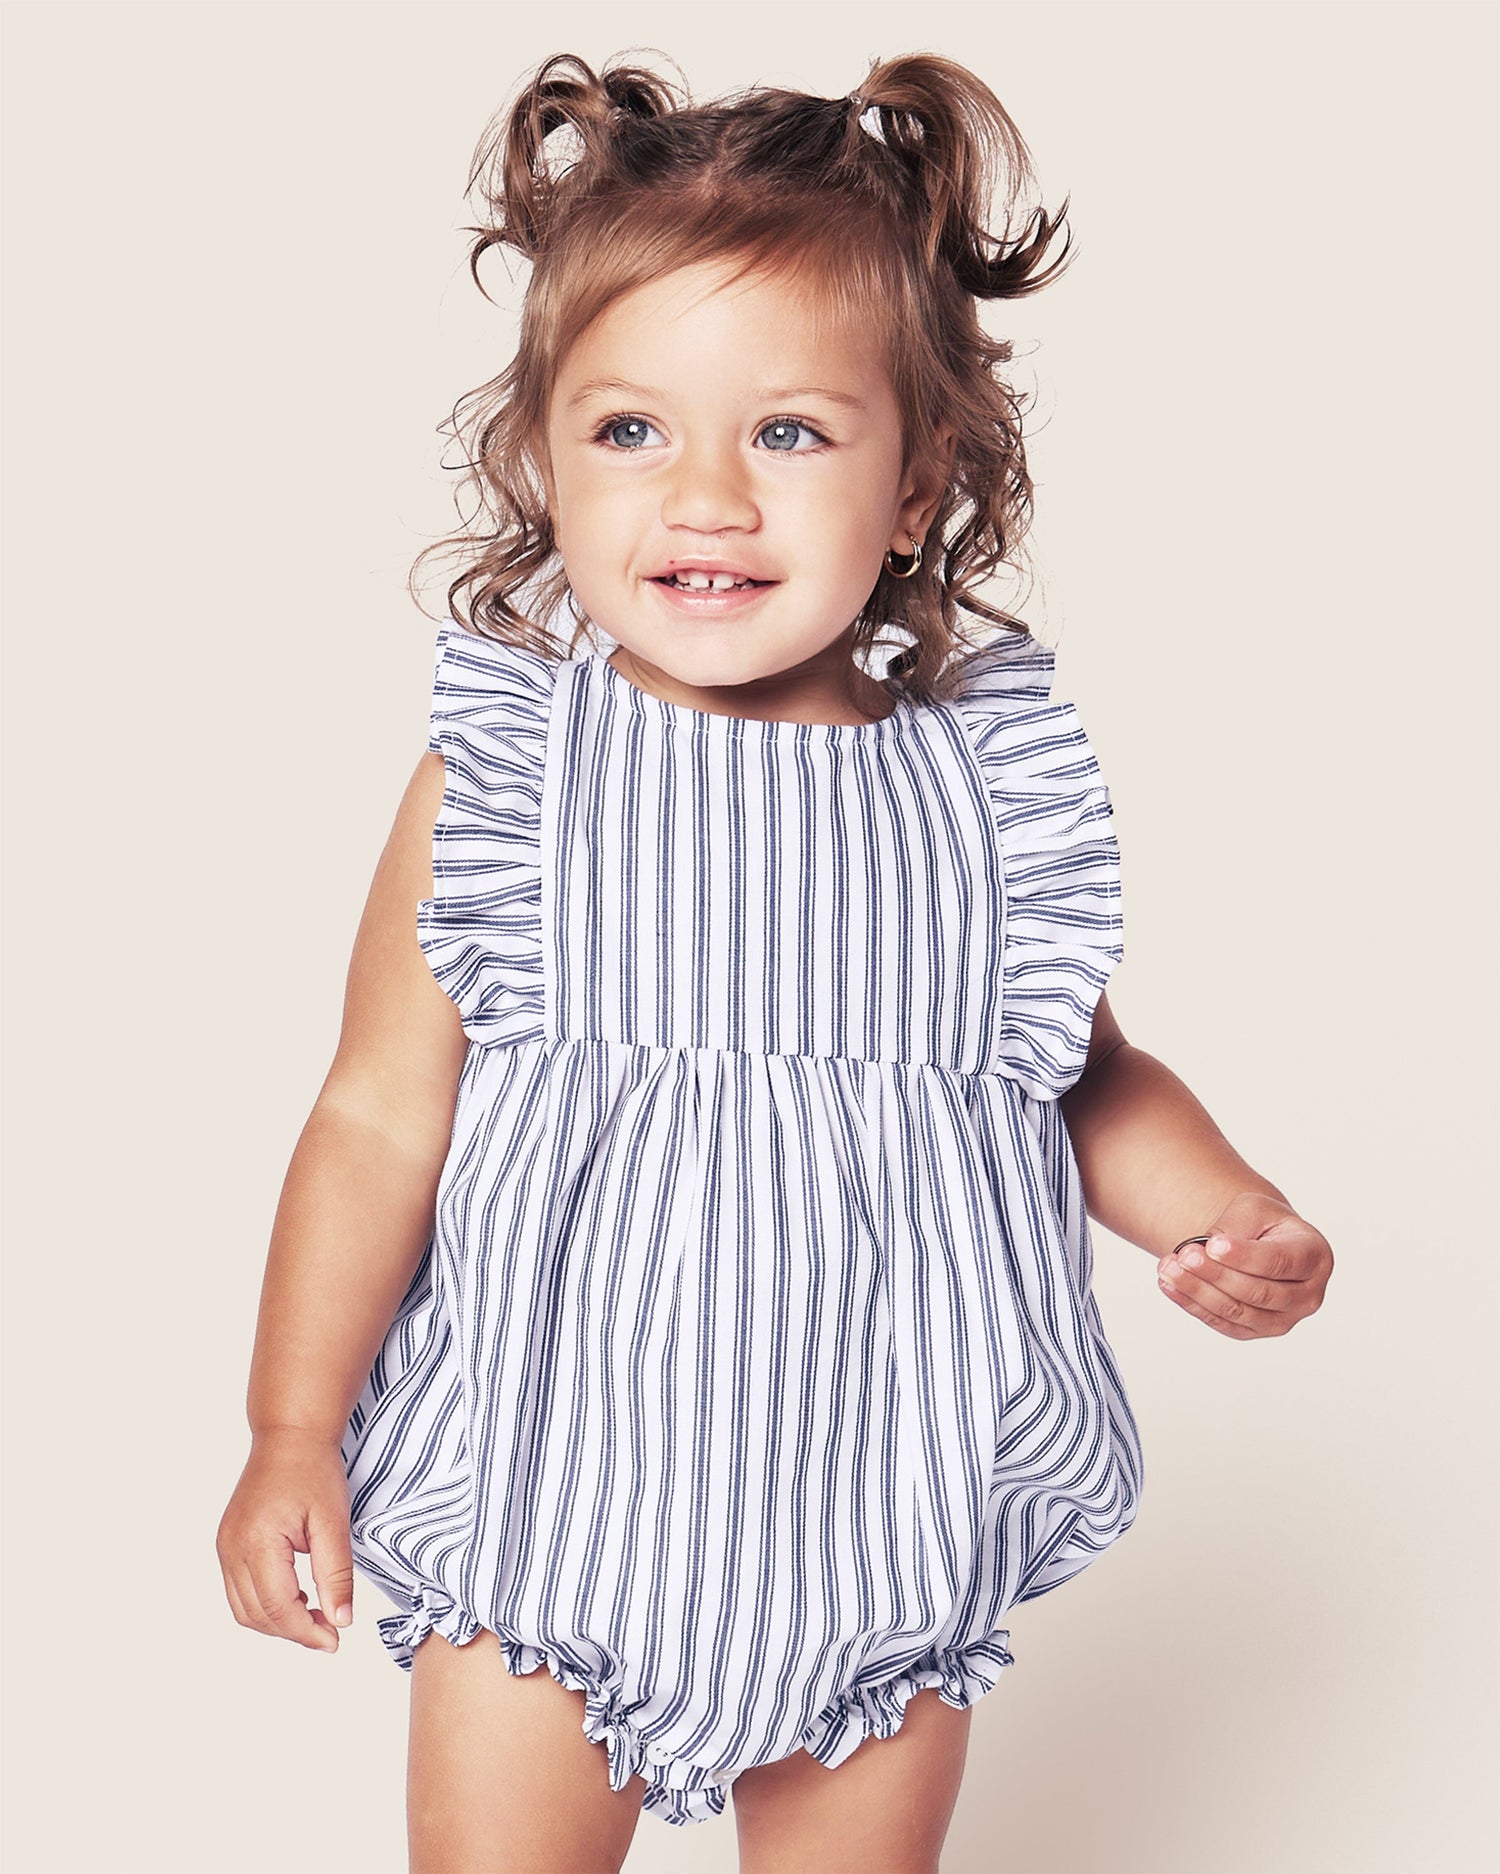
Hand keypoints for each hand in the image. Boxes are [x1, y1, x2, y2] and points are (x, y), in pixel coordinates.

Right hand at [216, 1427, 355, 1652]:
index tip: (334, 1640)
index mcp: (257, 1542)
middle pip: (258, 1615)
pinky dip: (265, 1605)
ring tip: (315, 1616)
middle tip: (330, 1631)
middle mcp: (232, 1548)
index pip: (278, 1607)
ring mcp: (225, 1547)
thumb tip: (341, 1621)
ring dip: (277, 1622)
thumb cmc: (312, 1470)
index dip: (307, 1631)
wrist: (289, 1437)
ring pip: (244, 1609)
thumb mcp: (333, 1521)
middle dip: (294, 1631)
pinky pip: (239, 1591)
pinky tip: (296, 1597)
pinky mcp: (227, 1544)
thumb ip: (336, 1574)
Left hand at [1156, 1191, 1331, 1339]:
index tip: (1212, 1244)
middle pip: (1258, 1291)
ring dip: (1198, 1291)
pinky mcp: (1256, 1331)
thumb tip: (1209, 1250)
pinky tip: (1169, 1285)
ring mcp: (1284, 1319)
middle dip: (1216, 1273)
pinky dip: (1192, 1305)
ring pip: (1238, 1311)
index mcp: (1315, 1257)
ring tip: (1168, 1268)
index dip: (1244, 1256)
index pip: (1279, 1262)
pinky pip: (1222, 1323)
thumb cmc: (1262, 1224)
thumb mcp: (1254, 1209)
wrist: (1259, 1244)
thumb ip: (1237, 1226)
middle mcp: (1307, 1295)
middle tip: (1184, 1255)